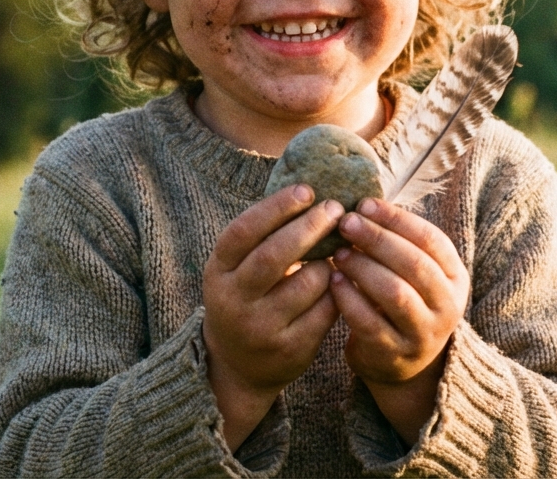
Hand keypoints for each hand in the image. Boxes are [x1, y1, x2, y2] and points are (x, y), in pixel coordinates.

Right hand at [202, 185, 342, 447]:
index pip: (243, 231)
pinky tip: (339, 282)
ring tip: (334, 252)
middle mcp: (234, 300)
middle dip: (310, 226)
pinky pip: (325, 309)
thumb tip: (307, 190)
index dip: (276, 207)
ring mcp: (261, 327)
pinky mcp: (290, 348)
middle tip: (335, 208)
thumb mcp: (236, 269)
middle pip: (274, 255)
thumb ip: (261, 237)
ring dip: (328, 261)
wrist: (237, 367)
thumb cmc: (245, 298)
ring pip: (308, 282)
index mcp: (217, 272)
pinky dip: (337, 290)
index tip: (307, 190)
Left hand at [329, 198, 469, 442]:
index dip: (397, 219)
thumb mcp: (411, 272)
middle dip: (377, 238)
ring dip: (362, 267)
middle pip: (414, 263)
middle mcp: (448, 305)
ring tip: (338, 251)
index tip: (364, 203)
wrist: (402, 364)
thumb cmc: (401, 303)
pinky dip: (348, 298)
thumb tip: (362, 200)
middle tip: (345, 222)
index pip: (431, 239)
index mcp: (455, 277)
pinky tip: (332, 280)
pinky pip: (369, 321)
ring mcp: (425, 334)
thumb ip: (397, 242)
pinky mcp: (396, 354)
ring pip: (394, 293)